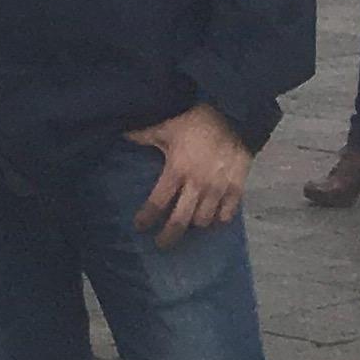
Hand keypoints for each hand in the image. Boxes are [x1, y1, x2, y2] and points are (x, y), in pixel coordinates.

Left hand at [124, 104, 251, 238]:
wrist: (233, 115)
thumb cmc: (196, 121)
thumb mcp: (166, 126)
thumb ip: (144, 135)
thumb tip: (122, 134)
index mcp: (177, 170)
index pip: (157, 203)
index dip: (146, 218)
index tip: (139, 226)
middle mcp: (197, 185)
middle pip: (180, 221)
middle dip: (168, 236)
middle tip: (160, 244)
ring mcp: (218, 189)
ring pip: (203, 221)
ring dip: (193, 225)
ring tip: (187, 224)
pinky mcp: (237, 188)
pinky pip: (227, 215)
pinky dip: (218, 220)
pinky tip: (212, 218)